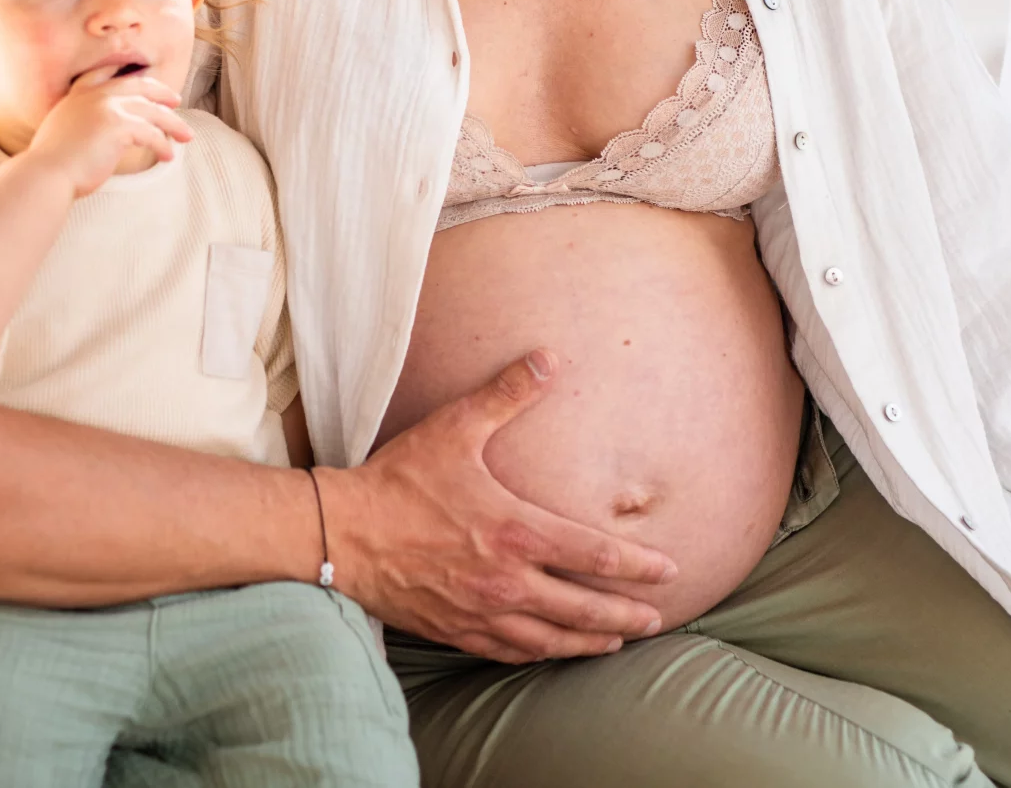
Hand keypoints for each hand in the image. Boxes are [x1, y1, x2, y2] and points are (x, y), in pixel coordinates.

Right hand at [20, 73, 193, 198]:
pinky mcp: (119, 126)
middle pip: (139, 85)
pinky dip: (162, 146)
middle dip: (161, 92)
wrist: (46, 174)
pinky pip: (151, 133)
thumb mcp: (61, 131)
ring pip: (152, 111)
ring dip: (173, 124)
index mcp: (78, 94)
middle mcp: (94, 95)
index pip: (106, 72)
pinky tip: (168, 156)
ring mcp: (107, 107)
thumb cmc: (51, 164)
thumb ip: (80, 122)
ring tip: (186, 136)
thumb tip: (97, 133)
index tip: (145, 76)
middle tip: (176, 100)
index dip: (127, 71)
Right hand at [316, 349, 678, 662]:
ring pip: (552, 638)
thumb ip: (506, 395)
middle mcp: (507, 581)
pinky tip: (553, 650)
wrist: (341, 535)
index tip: (669, 571)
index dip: (637, 566)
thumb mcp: (455, 429)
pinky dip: (542, 653)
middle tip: (656, 618)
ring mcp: (483, 612)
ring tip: (617, 640)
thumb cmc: (399, 480)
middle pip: (584, 609)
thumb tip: (547, 358)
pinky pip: (512, 651)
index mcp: (515, 532)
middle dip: (626, 614)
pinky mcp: (457, 631)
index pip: (594, 556)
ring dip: (590, 640)